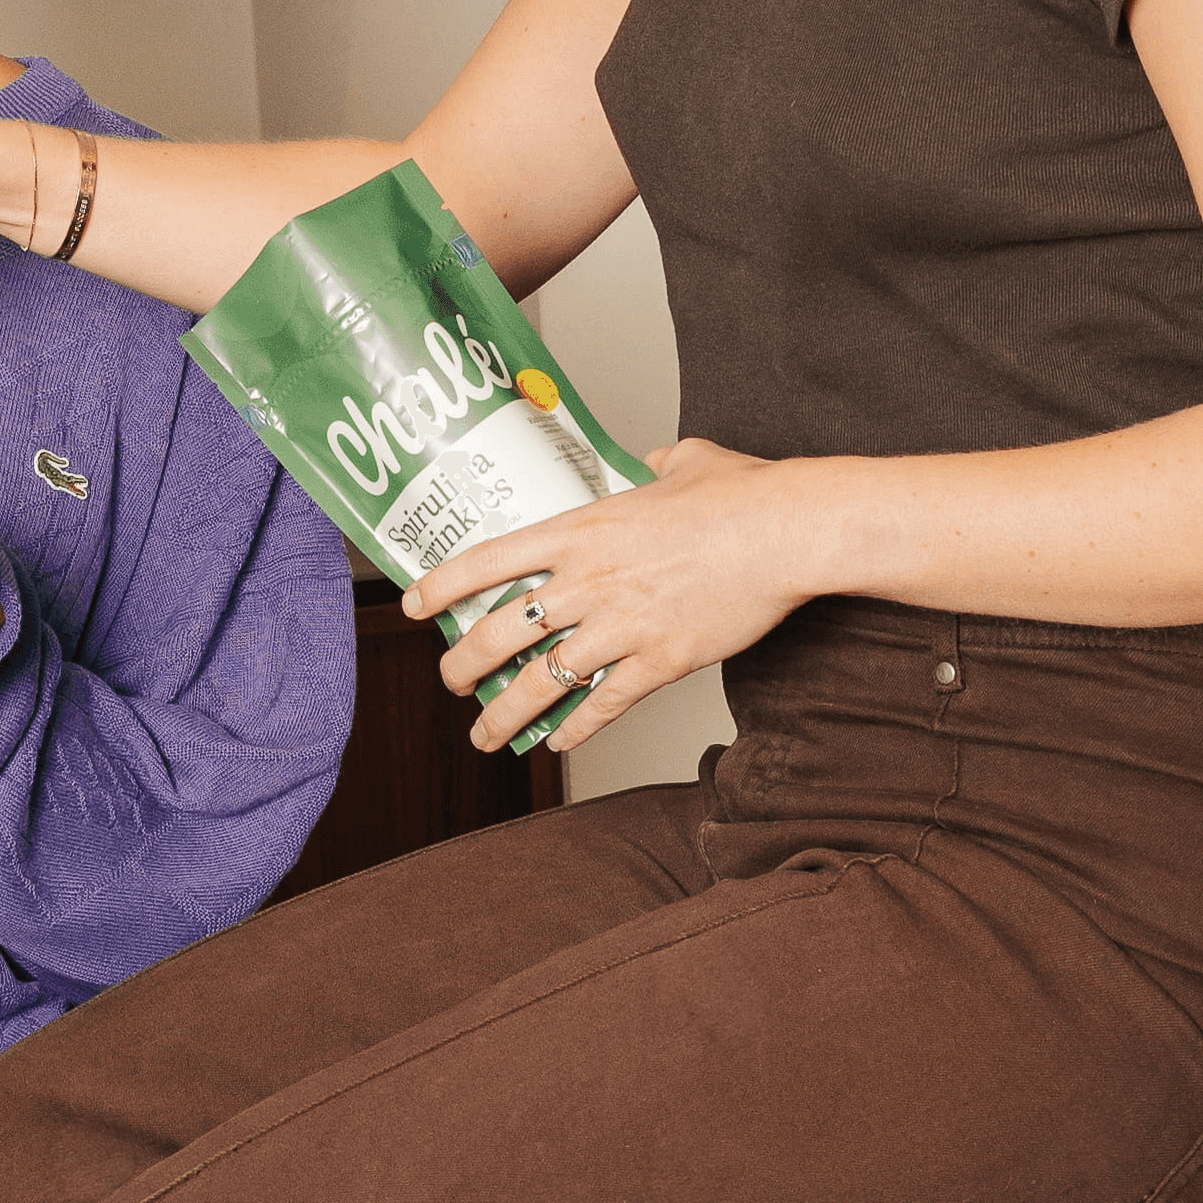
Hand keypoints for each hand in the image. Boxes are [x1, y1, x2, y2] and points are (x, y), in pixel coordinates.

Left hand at [404, 441, 811, 753]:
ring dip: (505, 714)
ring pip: (540, 682)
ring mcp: (621, 626)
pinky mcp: (660, 662)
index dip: (442, 586)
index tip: (415, 605)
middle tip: (451, 680)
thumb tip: (651, 458)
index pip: (489, 560)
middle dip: (463, 664)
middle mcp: (588, 581)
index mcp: (582, 528)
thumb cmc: (740, 495)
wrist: (787, 534)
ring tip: (485, 735)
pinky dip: (574, 728)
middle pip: (500, 632)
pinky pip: (602, 705)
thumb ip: (653, 462)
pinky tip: (556, 743)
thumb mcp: (683, 461)